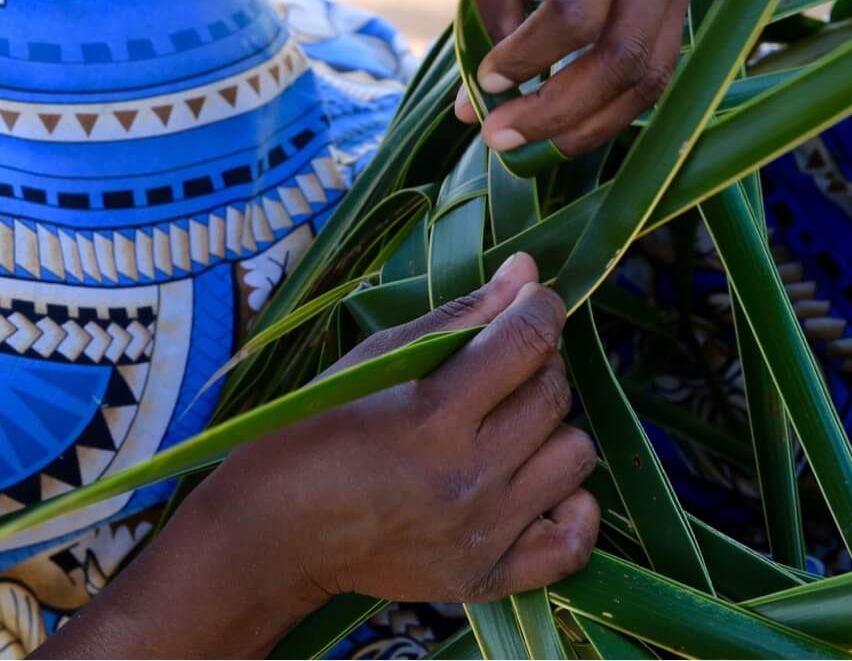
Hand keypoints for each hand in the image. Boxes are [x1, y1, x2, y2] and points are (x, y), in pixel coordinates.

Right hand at [193, 253, 598, 609]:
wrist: (277, 531)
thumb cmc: (314, 429)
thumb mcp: (374, 360)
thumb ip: (457, 318)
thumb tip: (525, 272)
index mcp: (432, 416)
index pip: (527, 343)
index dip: (540, 307)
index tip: (530, 301)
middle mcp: (467, 478)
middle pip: (553, 395)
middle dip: (537, 363)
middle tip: (500, 365)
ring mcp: (482, 534)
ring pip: (574, 457)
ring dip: (550, 428)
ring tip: (508, 425)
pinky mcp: (486, 578)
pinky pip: (572, 546)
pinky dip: (572, 510)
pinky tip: (538, 484)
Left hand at [450, 0, 695, 156]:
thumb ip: (485, 28)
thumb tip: (472, 113)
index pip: (575, 16)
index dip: (526, 60)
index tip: (482, 80)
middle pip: (622, 59)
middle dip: (556, 111)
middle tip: (495, 136)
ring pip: (647, 80)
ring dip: (584, 124)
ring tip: (520, 140)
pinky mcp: (676, 7)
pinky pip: (650, 75)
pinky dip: (605, 109)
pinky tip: (557, 124)